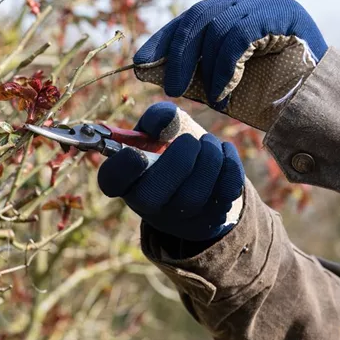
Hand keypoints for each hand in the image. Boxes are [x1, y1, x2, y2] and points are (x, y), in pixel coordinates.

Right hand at [97, 102, 244, 241]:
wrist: (199, 174)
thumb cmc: (170, 147)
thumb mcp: (159, 129)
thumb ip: (158, 118)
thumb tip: (164, 119)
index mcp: (125, 178)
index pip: (111, 181)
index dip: (121, 169)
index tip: (137, 153)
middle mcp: (146, 205)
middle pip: (152, 196)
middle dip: (178, 162)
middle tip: (190, 141)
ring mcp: (177, 219)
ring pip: (193, 196)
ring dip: (208, 160)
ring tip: (208, 143)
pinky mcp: (208, 221)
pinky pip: (222, 196)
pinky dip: (229, 167)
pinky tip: (223, 152)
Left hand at [133, 0, 326, 129]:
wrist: (323, 102)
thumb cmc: (274, 96)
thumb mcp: (226, 83)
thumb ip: (196, 73)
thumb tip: (152, 73)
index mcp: (234, 15)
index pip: (191, 18)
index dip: (163, 38)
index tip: (139, 61)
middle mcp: (248, 3)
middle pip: (199, 16)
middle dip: (177, 52)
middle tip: (169, 87)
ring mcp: (266, 4)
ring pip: (216, 25)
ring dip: (206, 67)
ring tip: (211, 96)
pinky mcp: (282, 12)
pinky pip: (238, 35)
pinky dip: (225, 66)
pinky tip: (224, 90)